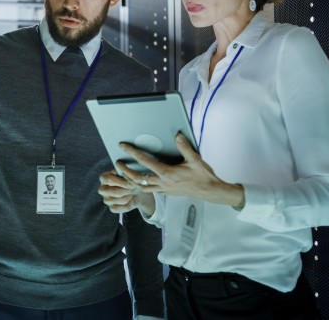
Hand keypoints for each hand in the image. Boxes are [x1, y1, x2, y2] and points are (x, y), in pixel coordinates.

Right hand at [98, 169, 155, 216]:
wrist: (138, 191)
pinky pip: (117, 209)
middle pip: (112, 191)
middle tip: (133, 188)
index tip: (131, 183)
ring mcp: (106, 199)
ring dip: (127, 197)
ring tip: (132, 192)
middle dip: (125, 190)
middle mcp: (102, 189)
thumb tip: (123, 169)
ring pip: (116, 200)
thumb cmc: (131, 180)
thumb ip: (125, 172)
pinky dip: (126, 205)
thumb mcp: (129, 174)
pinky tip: (130, 200)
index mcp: (104, 177)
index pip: (108, 179)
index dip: (121, 182)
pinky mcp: (111, 207)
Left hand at [118, 133, 244, 207]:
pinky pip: (150, 190)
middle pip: (137, 178)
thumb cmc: (203, 176)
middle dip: (125, 171)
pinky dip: (142, 186)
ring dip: (131, 180)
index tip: (123, 146)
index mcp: (166, 173)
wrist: (210, 192)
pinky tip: (141, 182)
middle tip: (118, 163)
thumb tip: (177, 135)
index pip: (144, 161)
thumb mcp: (194, 159)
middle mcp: (162, 182)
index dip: (132, 152)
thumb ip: (184, 147)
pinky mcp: (167, 193)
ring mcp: (163, 189)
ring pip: (142, 187)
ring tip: (124, 174)